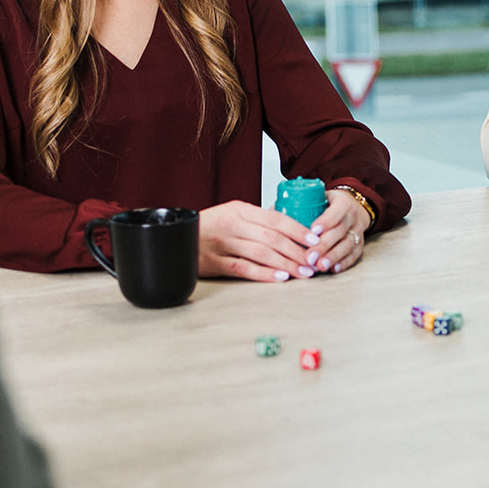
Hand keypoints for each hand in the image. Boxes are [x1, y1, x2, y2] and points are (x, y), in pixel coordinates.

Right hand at [197, 200, 316, 281]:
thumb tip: (290, 228)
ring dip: (285, 264)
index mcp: (239, 209)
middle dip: (296, 251)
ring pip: (261, 253)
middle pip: (272, 237)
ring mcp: (222, 243)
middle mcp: (232, 224)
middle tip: (313, 262)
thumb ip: (256, 220)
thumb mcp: (231, 214)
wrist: (175, 236)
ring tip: (303, 272)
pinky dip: (263, 273)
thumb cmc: (208, 226)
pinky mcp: (213, 262)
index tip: (314, 240)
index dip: (297, 230)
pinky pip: (243, 268)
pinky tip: (279, 278)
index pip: (275, 218)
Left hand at [303, 188, 372, 274]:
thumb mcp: (319, 196)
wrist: (353, 207)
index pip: (335, 212)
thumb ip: (299, 204)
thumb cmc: (329, 204)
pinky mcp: (360, 244)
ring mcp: (357, 231)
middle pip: (339, 232)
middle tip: (309, 257)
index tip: (312, 231)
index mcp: (343, 202)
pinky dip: (344, 263)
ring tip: (319, 266)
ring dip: (333, 257)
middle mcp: (352, 216)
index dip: (325, 222)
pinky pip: (354, 254)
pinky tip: (333, 269)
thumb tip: (271, 213)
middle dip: (324, 245)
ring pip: (347, 245)